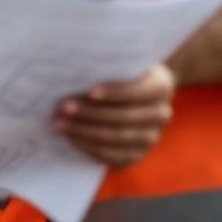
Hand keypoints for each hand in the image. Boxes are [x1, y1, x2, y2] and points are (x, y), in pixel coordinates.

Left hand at [52, 63, 174, 165]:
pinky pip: (115, 156)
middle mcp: (161, 114)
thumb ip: (109, 68)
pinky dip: (91, 148)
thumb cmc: (125, 72)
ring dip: (84, 132)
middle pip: (123, 118)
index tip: (89, 91)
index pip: (137, 91)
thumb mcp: (126, 64)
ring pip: (117, 139)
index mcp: (161, 86)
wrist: (143, 92)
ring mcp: (151, 137)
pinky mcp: (139, 154)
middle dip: (90, 113)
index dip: (114, 93)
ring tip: (60, 124)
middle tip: (63, 108)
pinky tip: (72, 139)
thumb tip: (75, 74)